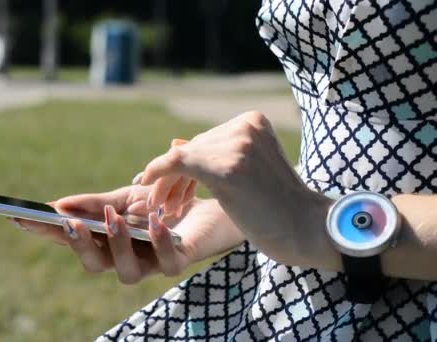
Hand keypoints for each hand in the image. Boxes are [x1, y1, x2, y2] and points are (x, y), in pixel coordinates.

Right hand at [14, 185, 242, 283]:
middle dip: (77, 244)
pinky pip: (167, 262)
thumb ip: (96, 203)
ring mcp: (150, 264)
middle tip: (65, 222)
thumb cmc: (162, 203)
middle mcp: (124, 258)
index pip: (70, 239)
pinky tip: (156, 220)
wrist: (208, 205)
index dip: (44, 231)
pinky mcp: (177, 262)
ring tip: (112, 218)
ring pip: (125, 271)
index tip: (18, 216)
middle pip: (92, 263)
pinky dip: (158, 241)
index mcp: (106, 241)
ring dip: (115, 244)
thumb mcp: (126, 198)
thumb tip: (58, 206)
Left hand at [141, 111, 332, 266]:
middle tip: (159, 203)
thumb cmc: (278, 206)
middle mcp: (245, 125)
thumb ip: (213, 156)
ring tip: (160, 208)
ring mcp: (238, 144)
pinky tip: (146, 186)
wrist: (306, 229)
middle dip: (173, 177)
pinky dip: (159, 174)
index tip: (164, 185)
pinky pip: (179, 163)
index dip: (182, 165)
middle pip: (193, 149)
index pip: (205, 141)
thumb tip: (174, 143)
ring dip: (166, 183)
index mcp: (253, 121)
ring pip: (184, 158)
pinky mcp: (227, 166)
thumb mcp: (246, 172)